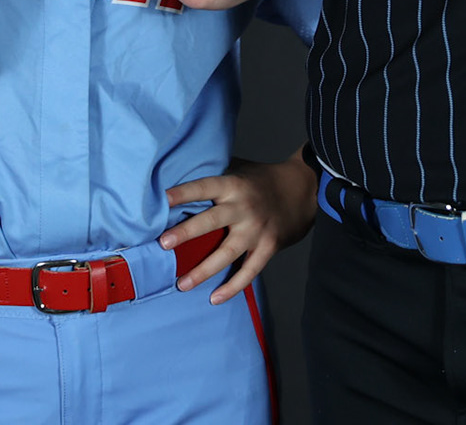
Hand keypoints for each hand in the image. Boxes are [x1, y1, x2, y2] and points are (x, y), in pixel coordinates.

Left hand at [161, 150, 317, 302]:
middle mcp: (243, 208)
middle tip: (163, 243)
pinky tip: (215, 298)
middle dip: (187, 232)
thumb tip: (179, 176)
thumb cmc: (261, 179)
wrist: (303, 189)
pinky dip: (233, 287)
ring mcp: (257, 230)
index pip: (204, 187)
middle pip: (212, 221)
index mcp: (233, 185)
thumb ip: (215, 176)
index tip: (163, 199)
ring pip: (227, 253)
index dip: (184, 192)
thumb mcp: (239, 168)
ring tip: (182, 284)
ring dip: (203, 270)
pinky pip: (249, 271)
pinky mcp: (268, 247)